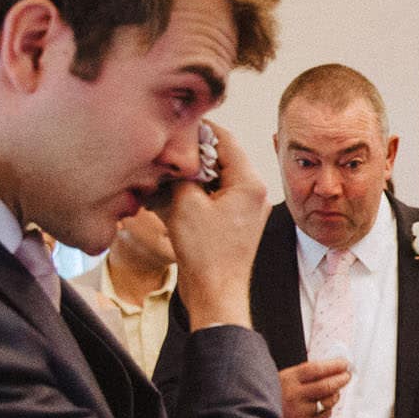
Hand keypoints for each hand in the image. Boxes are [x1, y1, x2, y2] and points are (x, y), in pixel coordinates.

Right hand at [162, 121, 268, 329]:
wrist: (216, 294)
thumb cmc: (205, 253)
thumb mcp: (185, 202)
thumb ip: (183, 171)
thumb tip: (177, 153)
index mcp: (250, 183)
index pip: (225, 139)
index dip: (199, 129)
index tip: (177, 123)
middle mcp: (254, 193)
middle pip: (221, 158)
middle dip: (192, 154)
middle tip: (166, 149)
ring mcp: (246, 209)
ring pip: (215, 178)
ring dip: (190, 175)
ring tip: (164, 173)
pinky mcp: (235, 222)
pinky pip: (214, 197)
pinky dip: (193, 193)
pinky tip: (169, 195)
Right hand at [278, 359, 351, 417]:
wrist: (256, 416)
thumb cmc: (273, 394)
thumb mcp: (282, 377)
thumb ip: (304, 374)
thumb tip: (331, 366)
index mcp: (288, 379)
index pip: (316, 369)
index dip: (334, 365)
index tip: (344, 363)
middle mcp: (294, 395)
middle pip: (325, 386)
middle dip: (341, 379)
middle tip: (347, 376)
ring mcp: (299, 411)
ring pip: (327, 402)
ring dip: (335, 395)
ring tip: (335, 390)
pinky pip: (324, 416)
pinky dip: (328, 409)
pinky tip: (326, 405)